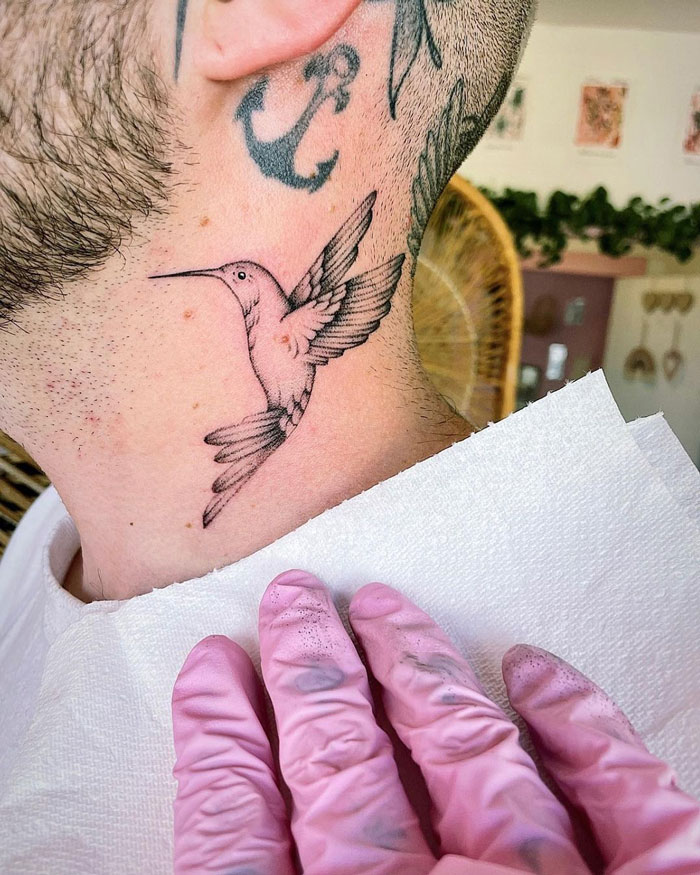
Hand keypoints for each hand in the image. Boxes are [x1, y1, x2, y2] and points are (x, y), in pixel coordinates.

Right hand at [171, 571, 699, 873]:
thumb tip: (233, 814)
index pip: (238, 833)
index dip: (216, 743)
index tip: (209, 666)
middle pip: (343, 760)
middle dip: (310, 667)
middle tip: (295, 596)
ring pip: (460, 745)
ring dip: (412, 663)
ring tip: (380, 604)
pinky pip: (618, 794)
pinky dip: (574, 723)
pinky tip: (532, 666)